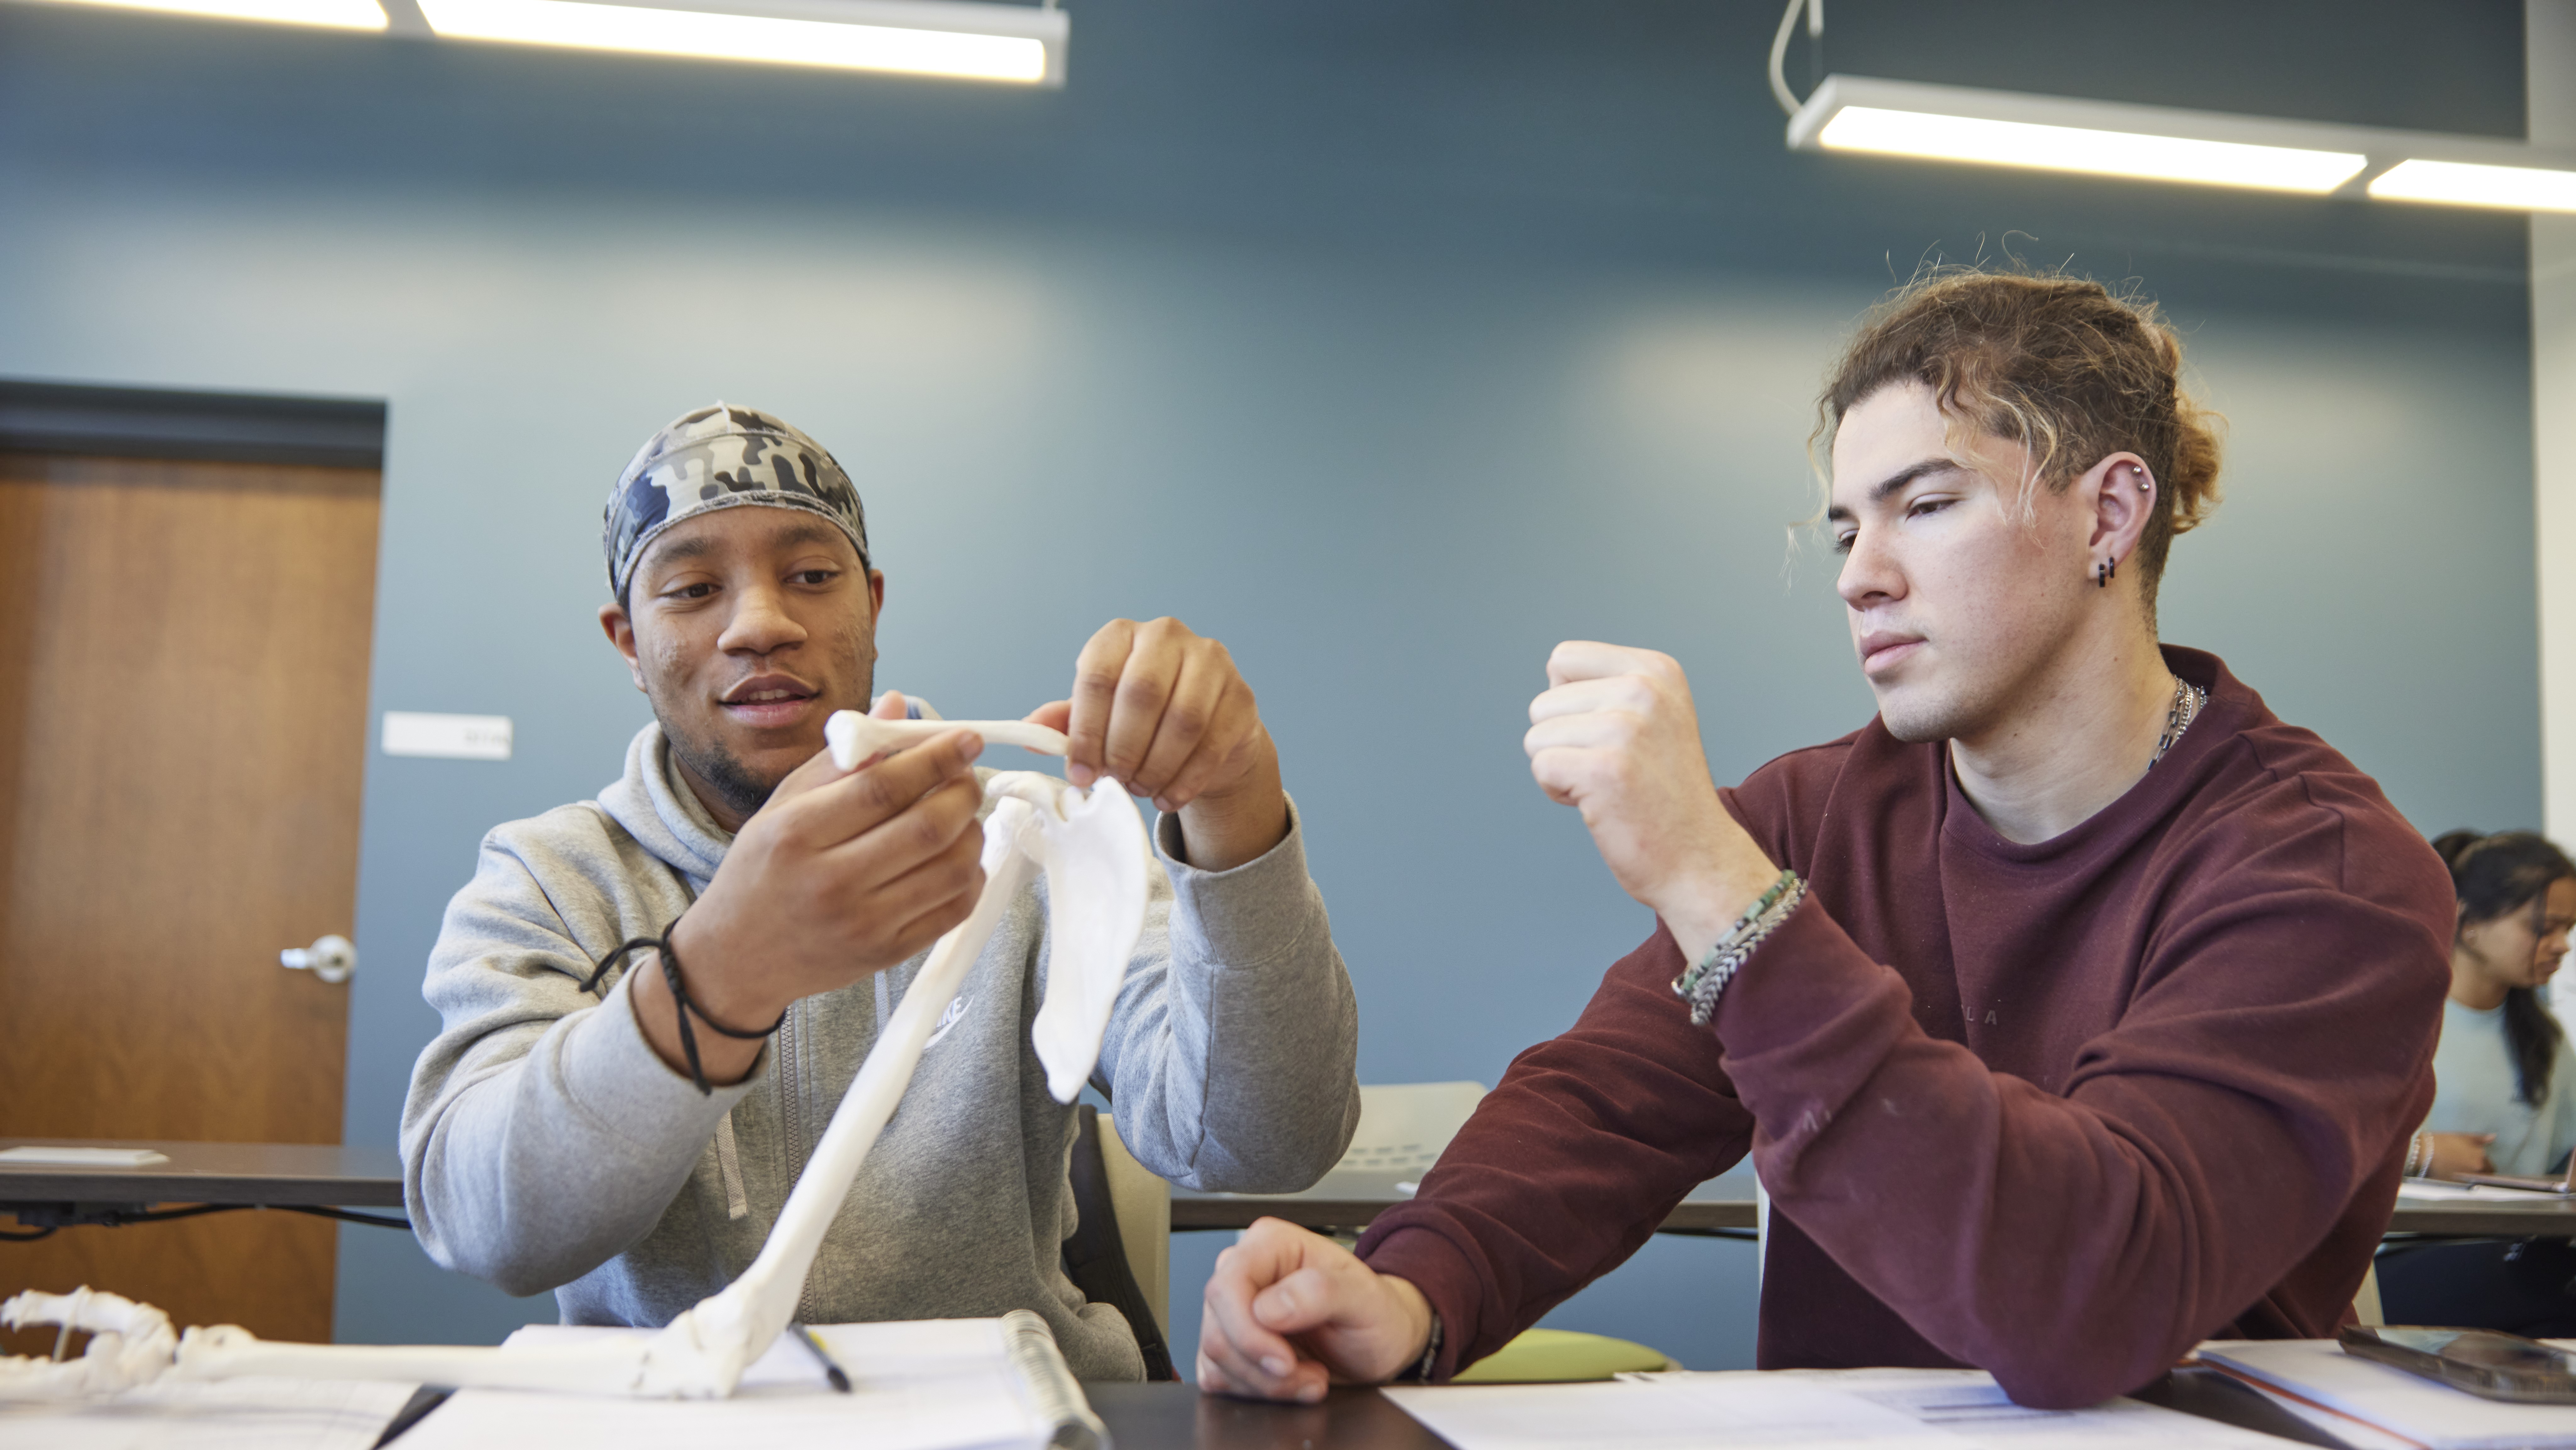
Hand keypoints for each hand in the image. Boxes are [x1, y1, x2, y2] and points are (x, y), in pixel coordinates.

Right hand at [629, 717, 988, 1083]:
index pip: (884, 787)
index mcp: (798, 833)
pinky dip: (971, 877)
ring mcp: (863, 924)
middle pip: (927, 827)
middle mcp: (831, 881)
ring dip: (973, 833)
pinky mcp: (886, 953)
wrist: (736, 957)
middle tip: (968, 776)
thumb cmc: (761, 871)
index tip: (966, 739)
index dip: (935, 758)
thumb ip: (842, 756)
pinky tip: (960, 858)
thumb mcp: (784, 804)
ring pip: (952, 870)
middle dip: (964, 792)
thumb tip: (895, 706)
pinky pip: (954, 911)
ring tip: (963, 816)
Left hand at [1026, 617, 1286, 871]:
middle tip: (1115, 781)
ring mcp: (1211, 662)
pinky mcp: (1241, 696)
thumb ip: (1066, 721)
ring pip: (1183, 719)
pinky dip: (1187, 779)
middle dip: (1123, 748)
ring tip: (1141, 789)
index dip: (1086, 730)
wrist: (1206, 728)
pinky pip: (1213, 743)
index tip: (1080, 772)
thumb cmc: (1142, 718)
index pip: (1097, 676)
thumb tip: (1028, 731)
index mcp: (1121, 636)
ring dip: (1157, 765)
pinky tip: (1168, 797)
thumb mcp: (1099, 715)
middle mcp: (1167, 636)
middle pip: (1142, 693)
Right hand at [1197, 1218, 1432, 1401]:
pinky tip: (1292, 1384)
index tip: (1284, 1361)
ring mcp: (1235, 1312)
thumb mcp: (1365, 1299)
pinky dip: (1257, 1393)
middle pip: (1218, 1331)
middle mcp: (1245, 1274)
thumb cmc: (1376, 1313)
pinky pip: (1218, 1379)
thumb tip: (1270, 1308)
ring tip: (1310, 1378)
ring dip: (1266, 1384)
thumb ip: (1321, 1292)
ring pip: (1216, 1360)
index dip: (1247, 1332)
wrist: (1383, 1343)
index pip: (1226, 1288)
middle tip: (1309, 1374)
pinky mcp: (1234, 1347)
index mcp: (1270, 1245)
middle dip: (1262, 1367)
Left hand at [1523, 641, 1778, 957]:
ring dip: (1560, 767)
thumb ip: (1610, 687)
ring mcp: (1626, 728)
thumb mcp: (1655, 716)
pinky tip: (1599, 803)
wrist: (1699, 859)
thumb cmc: (1664, 794)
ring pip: (1536, 736)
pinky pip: (1541, 767)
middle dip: (1563, 741)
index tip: (1607, 735)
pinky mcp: (1604, 769)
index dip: (1569, 704)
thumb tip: (1554, 676)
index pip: (1563, 659)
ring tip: (1607, 785)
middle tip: (1611, 769)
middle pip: (1544, 702)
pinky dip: (1558, 792)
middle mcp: (1644, 689)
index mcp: (1655, 670)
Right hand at [2420, 1131, 2495, 1181]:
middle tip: (2467, 1166)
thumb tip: (2493, 1137)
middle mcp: (2477, 1168)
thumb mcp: (2462, 1136)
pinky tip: (2456, 1176)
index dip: (2482, 1163)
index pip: (2490, 1165)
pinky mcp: (2459, 1185)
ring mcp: (2468, 1177)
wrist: (2423, 1152)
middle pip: (2485, 1174)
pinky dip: (2465, 1181)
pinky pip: (2467, 1185)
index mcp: (2480, 1156)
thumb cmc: (2442, 1142)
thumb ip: (2479, 1138)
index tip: (2473, 1161)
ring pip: (2477, 1180)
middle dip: (2480, 1171)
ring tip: (2461, 1171)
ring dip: (2473, 1176)